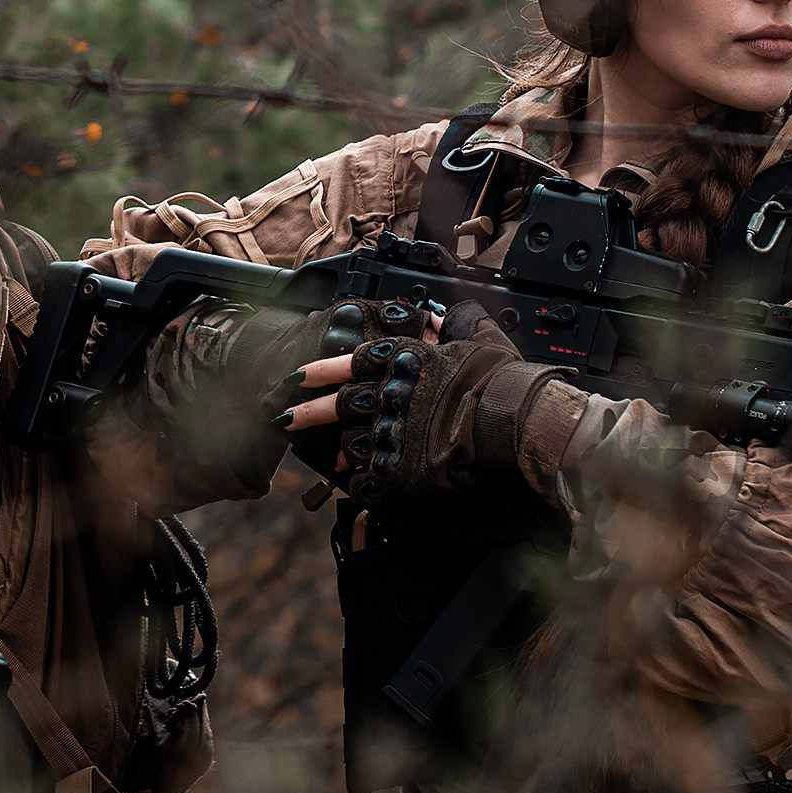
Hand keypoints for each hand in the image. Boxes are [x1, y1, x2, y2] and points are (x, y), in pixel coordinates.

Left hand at [278, 301, 531, 500]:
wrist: (508, 413)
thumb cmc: (495, 375)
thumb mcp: (474, 337)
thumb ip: (455, 324)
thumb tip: (451, 313)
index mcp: (401, 359)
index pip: (349, 362)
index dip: (320, 371)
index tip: (298, 376)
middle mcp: (389, 391)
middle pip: (338, 402)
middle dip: (307, 411)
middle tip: (283, 417)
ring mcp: (392, 428)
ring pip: (348, 437)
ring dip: (331, 446)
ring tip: (316, 454)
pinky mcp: (401, 463)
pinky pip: (370, 473)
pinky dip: (359, 477)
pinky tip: (352, 479)